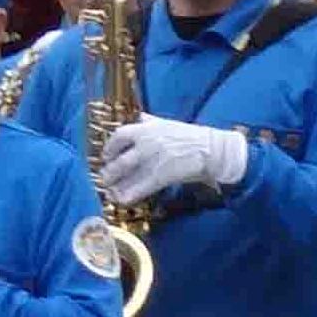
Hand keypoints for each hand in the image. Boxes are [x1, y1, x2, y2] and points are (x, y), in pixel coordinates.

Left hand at [99, 114, 249, 204]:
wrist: (211, 149)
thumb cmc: (191, 136)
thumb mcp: (168, 123)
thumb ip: (151, 121)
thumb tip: (140, 117)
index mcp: (145, 129)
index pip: (119, 137)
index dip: (109, 148)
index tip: (107, 155)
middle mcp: (145, 145)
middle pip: (119, 160)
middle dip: (109, 171)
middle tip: (105, 177)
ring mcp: (152, 161)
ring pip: (127, 175)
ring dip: (116, 185)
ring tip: (110, 191)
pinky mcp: (161, 176)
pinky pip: (140, 187)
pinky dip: (129, 195)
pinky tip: (122, 200)